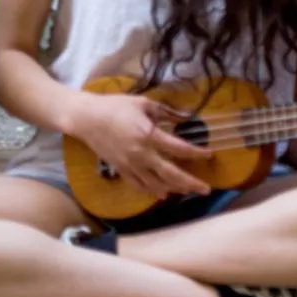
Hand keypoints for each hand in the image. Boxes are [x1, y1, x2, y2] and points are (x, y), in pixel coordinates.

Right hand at [66, 92, 210, 198]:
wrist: (87, 118)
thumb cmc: (115, 106)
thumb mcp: (142, 103)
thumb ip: (165, 111)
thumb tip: (185, 117)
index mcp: (149, 135)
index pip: (179, 149)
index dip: (196, 153)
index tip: (209, 154)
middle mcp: (142, 154)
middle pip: (172, 174)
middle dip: (191, 182)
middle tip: (206, 189)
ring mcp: (131, 165)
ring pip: (157, 184)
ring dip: (175, 189)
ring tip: (189, 191)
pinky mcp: (121, 170)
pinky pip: (140, 185)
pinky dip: (153, 191)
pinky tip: (163, 193)